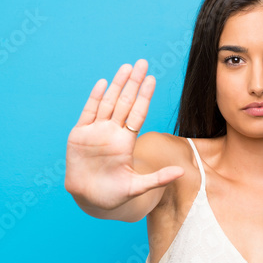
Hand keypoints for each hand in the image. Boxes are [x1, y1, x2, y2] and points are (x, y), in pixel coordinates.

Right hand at [65, 59, 183, 209]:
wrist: (89, 200)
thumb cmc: (114, 195)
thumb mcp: (137, 188)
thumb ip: (158, 179)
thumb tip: (182, 172)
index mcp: (126, 142)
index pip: (138, 114)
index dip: (144, 97)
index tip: (153, 80)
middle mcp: (112, 133)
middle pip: (124, 103)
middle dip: (133, 83)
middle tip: (142, 63)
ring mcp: (96, 132)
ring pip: (108, 103)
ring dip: (116, 85)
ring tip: (127, 67)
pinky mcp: (79, 135)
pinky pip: (88, 113)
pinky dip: (94, 99)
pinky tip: (102, 84)